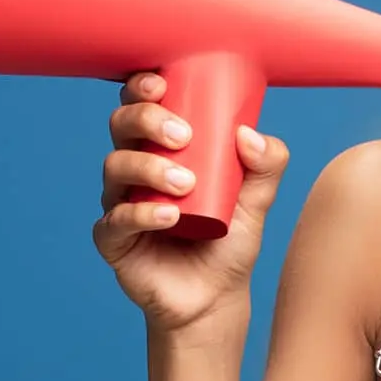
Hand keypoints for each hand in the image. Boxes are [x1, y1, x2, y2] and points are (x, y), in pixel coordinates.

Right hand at [92, 72, 290, 340]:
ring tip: (185, 184)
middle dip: (147, 120)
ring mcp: (119, 202)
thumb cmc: (230, 240)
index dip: (141, 87)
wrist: (216, 297)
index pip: (140, 104)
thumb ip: (266, 165)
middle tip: (183, 136)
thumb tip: (248, 133)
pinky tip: (168, 216)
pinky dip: (140, 214)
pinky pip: (114, 220)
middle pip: (122, 127)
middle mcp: (134, 168)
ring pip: (115, 168)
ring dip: (148, 168)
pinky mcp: (113, 240)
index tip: (162, 83)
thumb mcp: (257, 199)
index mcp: (160, 147)